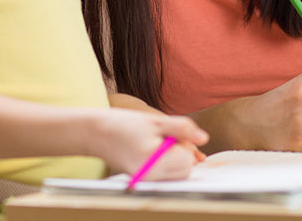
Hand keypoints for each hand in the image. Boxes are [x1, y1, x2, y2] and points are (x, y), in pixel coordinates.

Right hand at [94, 109, 208, 179]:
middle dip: (181, 151)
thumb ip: (182, 129)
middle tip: (164, 136)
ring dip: (174, 157)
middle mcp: (150, 177)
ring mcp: (146, 181)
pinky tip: (153, 150)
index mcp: (154, 163)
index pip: (187, 160)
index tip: (170, 133)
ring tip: (156, 142)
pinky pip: (166, 174)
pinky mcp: (143, 180)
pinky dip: (166, 162)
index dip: (185, 144)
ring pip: (176, 172)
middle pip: (184, 169)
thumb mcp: (156, 120)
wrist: (96, 133)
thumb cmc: (124, 124)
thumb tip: (204, 138)